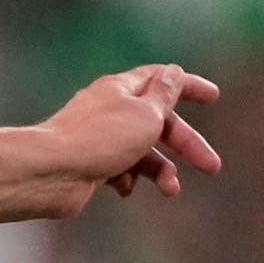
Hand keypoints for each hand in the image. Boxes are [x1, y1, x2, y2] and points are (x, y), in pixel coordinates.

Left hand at [44, 65, 223, 210]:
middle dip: (187, 145)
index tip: (213, 96)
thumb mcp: (145, 112)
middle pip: (159, 122)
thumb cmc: (99, 139)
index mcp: (122, 89)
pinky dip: (129, 180)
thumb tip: (173, 72)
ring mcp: (99, 139)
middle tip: (212, 166)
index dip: (189, 86)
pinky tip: (125, 189)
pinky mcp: (89, 165)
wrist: (49, 174)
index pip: (162, 79)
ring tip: (171, 190)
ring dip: (161, 171)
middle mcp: (110, 110)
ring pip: (141, 151)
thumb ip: (163, 94)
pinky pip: (120, 170)